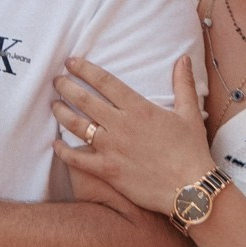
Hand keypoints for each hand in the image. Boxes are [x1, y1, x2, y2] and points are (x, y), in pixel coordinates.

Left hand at [53, 56, 211, 222]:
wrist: (190, 188)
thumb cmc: (191, 151)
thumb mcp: (190, 113)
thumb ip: (183, 84)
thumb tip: (184, 58)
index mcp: (139, 108)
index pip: (105, 82)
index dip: (84, 69)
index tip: (71, 62)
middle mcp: (121, 125)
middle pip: (85, 100)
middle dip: (67, 87)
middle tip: (57, 81)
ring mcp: (111, 148)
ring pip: (77, 126)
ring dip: (61, 113)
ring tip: (54, 105)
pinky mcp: (107, 170)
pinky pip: (77, 159)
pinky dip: (63, 151)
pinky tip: (55, 144)